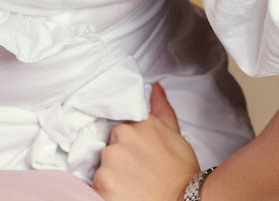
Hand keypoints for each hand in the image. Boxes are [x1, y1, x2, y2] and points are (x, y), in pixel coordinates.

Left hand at [92, 83, 199, 200]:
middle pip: (111, 145)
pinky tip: (123, 194)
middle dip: (120, 159)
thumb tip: (154, 87)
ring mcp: (111, 158)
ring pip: (102, 165)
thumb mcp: (175, 137)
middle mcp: (122, 135)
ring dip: (112, 176)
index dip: (129, 144)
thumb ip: (161, 109)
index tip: (137, 156)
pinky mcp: (102, 181)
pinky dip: (106, 191)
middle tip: (138, 174)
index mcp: (139, 122)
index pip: (122, 126)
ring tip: (132, 186)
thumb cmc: (181, 174)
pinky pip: (96, 184)